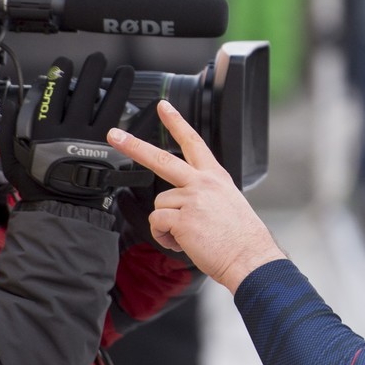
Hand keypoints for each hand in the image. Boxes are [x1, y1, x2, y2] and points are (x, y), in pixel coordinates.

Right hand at [0, 53, 135, 209]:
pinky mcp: (115, 153)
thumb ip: (12, 128)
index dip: (61, 75)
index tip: (65, 64)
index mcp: (48, 129)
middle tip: (98, 59)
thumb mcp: (14, 156)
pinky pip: (134, 132)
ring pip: (110, 105)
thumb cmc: (39, 184)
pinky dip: (144, 117)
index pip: (54, 93)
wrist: (62, 208)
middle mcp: (74, 131)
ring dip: (119, 85)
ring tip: (126, 71)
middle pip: (85, 93)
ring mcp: (97, 140)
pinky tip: (154, 104)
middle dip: (92, 71)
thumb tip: (14, 103)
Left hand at [107, 100, 284, 292]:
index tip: (163, 107)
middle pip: (162, 158)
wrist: (250, 257)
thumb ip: (204, 195)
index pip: (194, 142)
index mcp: (215, 177)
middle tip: (114, 135)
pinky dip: (165, 237)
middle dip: (134, 145)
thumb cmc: (241, 237)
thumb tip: (184, 204)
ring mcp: (192, 199)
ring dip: (167, 223)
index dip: (177, 122)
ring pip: (159, 204)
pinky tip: (184, 242)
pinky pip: (158, 224)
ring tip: (190, 234)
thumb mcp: (228, 203)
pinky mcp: (183, 219)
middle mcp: (203, 183)